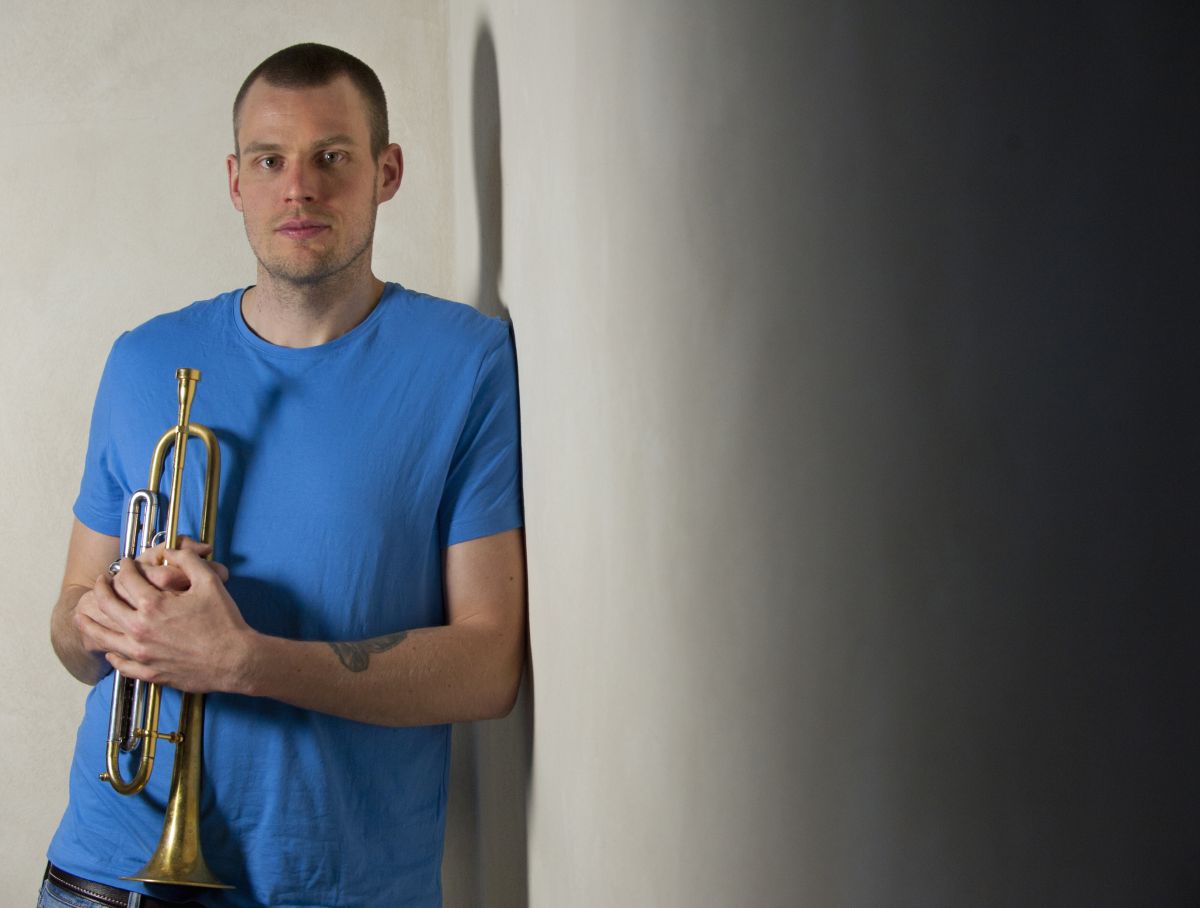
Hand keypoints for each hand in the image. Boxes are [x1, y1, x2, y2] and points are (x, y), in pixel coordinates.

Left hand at [74, 540, 251, 693]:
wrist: (235, 660)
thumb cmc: (224, 621)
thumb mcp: (210, 581)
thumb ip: (187, 560)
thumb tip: (171, 551)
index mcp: (153, 605)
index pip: (126, 579)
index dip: (124, 567)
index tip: (125, 563)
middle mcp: (140, 630)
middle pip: (106, 605)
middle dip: (101, 589)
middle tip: (102, 581)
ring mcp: (141, 654)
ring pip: (103, 637)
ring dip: (90, 622)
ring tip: (85, 614)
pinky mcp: (148, 672)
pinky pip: (119, 663)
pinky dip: (111, 653)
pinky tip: (110, 648)